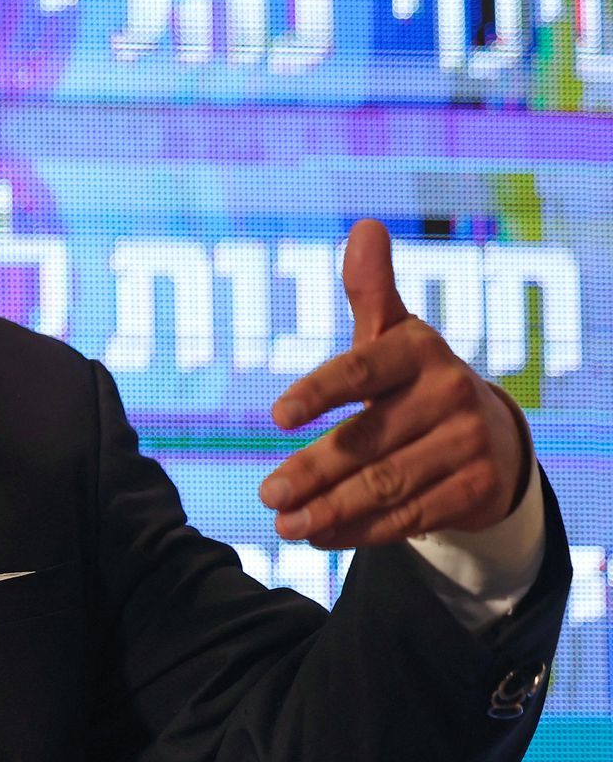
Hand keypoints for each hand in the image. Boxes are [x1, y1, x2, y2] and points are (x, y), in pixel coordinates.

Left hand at [258, 219, 529, 548]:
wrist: (493, 435)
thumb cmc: (417, 380)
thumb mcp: (394, 334)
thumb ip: (371, 289)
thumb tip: (367, 226)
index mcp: (420, 351)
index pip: (361, 370)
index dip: (319, 392)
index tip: (275, 416)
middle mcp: (450, 395)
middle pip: (366, 442)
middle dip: (312, 472)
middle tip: (267, 494)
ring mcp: (468, 446)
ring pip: (385, 486)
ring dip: (329, 509)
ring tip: (284, 524)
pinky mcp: (476, 491)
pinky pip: (408, 517)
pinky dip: (359, 530)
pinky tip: (321, 535)